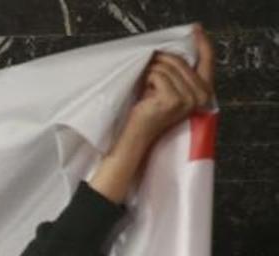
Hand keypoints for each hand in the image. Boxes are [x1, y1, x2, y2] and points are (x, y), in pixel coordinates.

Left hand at [90, 25, 214, 203]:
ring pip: (167, 66)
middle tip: (148, 71)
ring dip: (151, 70)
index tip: (195, 30)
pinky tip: (143, 92)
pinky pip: (157, 75)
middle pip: (181, 60)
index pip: (207, 61)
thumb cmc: (147, 114)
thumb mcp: (167, 89)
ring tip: (145, 85)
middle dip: (161, 60)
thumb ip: (177, 73)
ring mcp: (187, 99)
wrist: (135, 138)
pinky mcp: (171, 100)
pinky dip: (146, 78)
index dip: (202, 43)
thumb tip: (172, 50)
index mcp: (204, 92)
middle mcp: (200, 96)